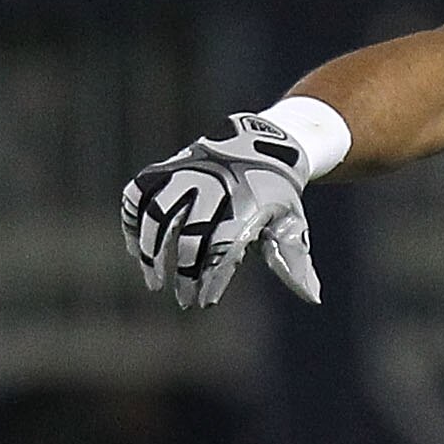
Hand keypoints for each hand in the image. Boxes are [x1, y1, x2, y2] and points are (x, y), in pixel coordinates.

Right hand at [120, 113, 319, 309]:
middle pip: (187, 236)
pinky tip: (134, 248)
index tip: (204, 302)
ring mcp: (185, 174)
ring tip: (153, 280)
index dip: (209, 278)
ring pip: (156, 215)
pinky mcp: (165, 168)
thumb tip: (312, 298)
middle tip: (182, 300)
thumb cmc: (277, 194)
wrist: (259, 142)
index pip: (221, 249)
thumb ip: (295, 261)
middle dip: (181, 273)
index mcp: (245, 205)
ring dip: (150, 251)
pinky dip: (131, 220)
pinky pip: (138, 193)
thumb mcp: (292, 223)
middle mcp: (212, 187)